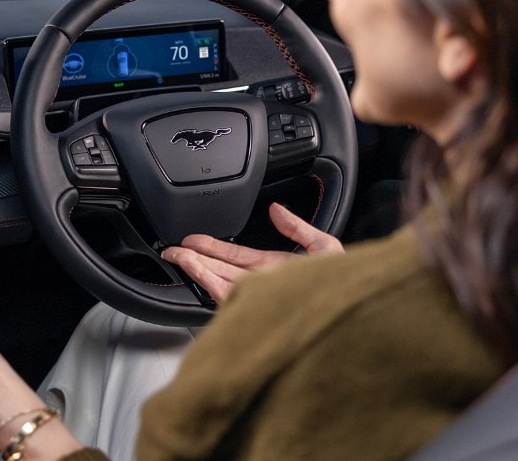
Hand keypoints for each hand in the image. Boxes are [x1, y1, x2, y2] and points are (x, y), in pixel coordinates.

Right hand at [161, 203, 343, 299]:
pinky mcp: (250, 307)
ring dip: (194, 265)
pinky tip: (194, 267)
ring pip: (216, 279)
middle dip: (195, 256)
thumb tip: (276, 209)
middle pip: (220, 268)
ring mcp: (254, 297)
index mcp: (274, 271)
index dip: (214, 247)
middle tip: (173, 247)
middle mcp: (261, 285)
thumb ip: (297, 227)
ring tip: (175, 254)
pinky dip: (205, 279)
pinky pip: (222, 292)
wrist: (344, 306)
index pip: (236, 257)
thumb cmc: (341, 286)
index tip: (194, 240)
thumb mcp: (323, 247)